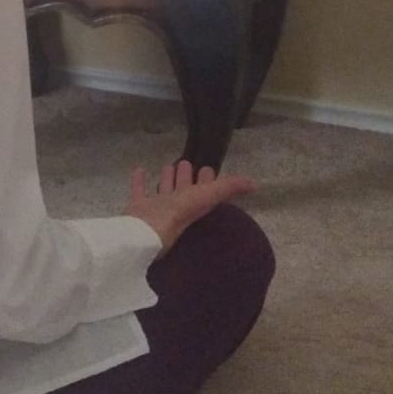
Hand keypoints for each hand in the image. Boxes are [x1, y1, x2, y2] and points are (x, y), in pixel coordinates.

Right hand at [123, 159, 254, 255]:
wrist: (144, 231)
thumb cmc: (176, 213)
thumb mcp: (206, 197)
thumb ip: (228, 188)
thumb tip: (255, 184)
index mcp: (192, 205)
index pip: (203, 191)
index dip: (207, 179)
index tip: (207, 167)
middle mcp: (176, 207)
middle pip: (183, 189)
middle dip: (186, 177)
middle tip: (186, 162)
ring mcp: (156, 208)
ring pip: (163, 190)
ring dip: (167, 179)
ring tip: (168, 166)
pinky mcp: (137, 207)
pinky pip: (139, 190)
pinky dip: (139, 180)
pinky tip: (139, 169)